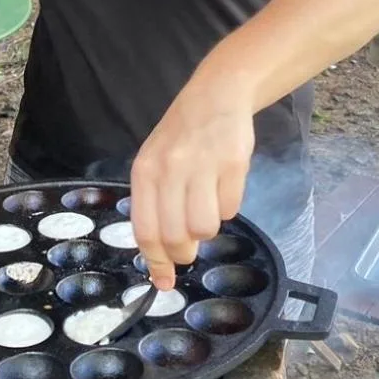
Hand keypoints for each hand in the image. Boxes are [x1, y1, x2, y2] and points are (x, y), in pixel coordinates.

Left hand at [130, 81, 254, 290]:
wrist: (216, 95)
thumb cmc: (180, 136)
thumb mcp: (155, 163)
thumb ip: (154, 205)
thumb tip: (161, 261)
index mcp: (145, 171)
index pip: (146, 230)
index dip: (156, 262)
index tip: (164, 283)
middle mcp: (170, 169)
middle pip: (176, 236)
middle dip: (184, 252)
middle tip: (189, 248)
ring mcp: (203, 165)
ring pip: (205, 228)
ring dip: (208, 229)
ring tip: (206, 207)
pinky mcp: (234, 163)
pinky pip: (231, 209)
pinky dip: (228, 206)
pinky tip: (223, 185)